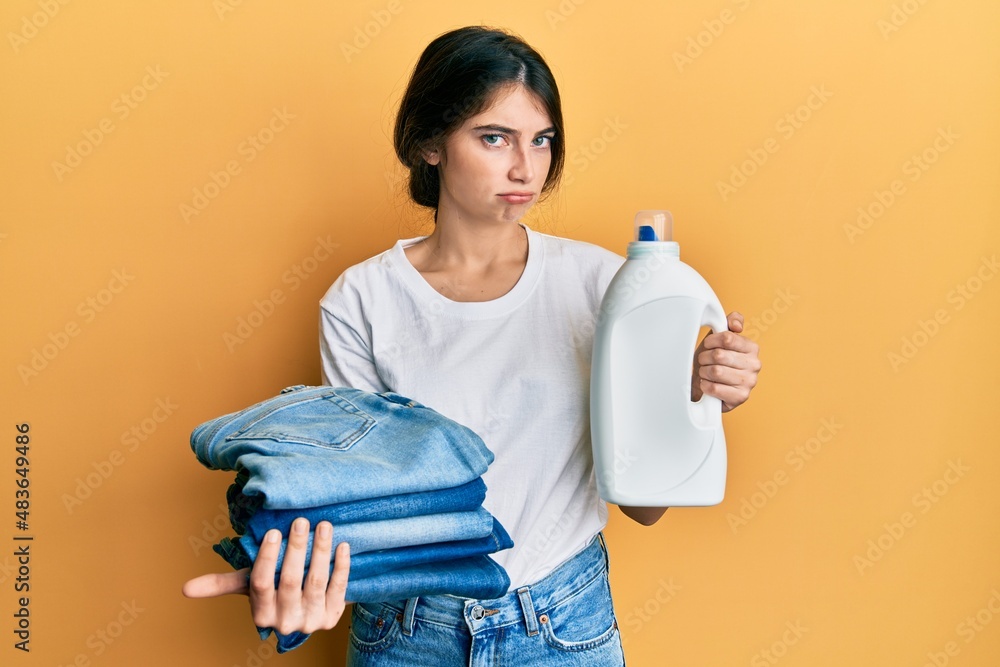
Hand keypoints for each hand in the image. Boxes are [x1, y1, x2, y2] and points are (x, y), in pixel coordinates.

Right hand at [181, 518, 350, 634]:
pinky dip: (341, 566)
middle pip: (289, 580)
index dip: (268, 558)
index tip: (274, 532)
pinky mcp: (333, 617)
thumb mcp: (251, 587)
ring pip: (315, 581)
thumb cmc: (275, 592)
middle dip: (296, 548)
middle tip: (301, 522)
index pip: (260, 583)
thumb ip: (223, 584)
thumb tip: (185, 589)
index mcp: (261, 613)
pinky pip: (339, 588)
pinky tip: (342, 545)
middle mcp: (285, 621)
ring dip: (320, 552)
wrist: (308, 611)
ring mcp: (311, 620)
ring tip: (323, 526)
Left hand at [691, 312, 760, 411]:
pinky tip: (708, 384)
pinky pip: (714, 388)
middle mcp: (754, 365)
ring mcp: (749, 382)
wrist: (707, 385)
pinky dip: (705, 386)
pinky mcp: (740, 398)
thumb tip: (736, 325)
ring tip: (706, 373)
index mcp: (752, 348)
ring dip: (704, 372)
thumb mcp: (719, 338)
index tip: (707, 345)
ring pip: (716, 371)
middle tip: (704, 361)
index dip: (711, 341)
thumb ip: (730, 322)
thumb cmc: (713, 361)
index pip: (727, 338)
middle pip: (719, 355)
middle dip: (705, 358)